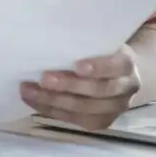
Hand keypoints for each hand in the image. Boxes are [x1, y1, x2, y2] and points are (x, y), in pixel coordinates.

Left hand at [20, 44, 141, 130]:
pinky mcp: (100, 122)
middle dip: (68, 86)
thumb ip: (85, 43)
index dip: (97, 68)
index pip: (116, 66)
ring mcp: (115, 109)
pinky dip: (51, 110)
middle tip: (43, 79)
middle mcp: (126, 88)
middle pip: (99, 91)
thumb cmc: (101, 52)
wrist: (120, 76)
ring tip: (28, 91)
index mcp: (127, 64)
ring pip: (85, 110)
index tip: (76, 65)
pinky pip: (74, 119)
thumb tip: (50, 34)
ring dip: (53, 101)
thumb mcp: (100, 42)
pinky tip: (33, 101)